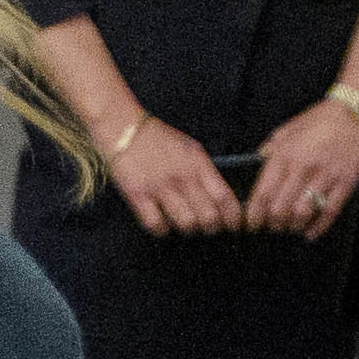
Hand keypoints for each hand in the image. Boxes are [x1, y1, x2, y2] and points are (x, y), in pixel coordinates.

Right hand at [105, 118, 245, 235]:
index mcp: (198, 164)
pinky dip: (162, 229)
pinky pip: (156, 225)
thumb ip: (205, 171)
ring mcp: (160, 187)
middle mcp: (182, 177)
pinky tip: (162, 222)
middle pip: (209, 217)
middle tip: (209, 228)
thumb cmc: (158, 139)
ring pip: (186, 225)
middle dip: (212, 228)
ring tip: (185, 223)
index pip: (225, 198)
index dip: (234, 217)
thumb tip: (221, 199)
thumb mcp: (190, 149)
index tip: (234, 225)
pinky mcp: (138, 195)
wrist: (124, 128)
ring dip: (188, 228)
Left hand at [245, 96, 358, 235]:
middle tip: (271, 227)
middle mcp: (304, 166)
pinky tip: (310, 233)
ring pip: (303, 213)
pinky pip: (329, 212)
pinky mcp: (346, 182)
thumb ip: (271, 148)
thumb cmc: (320, 120)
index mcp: (286, 153)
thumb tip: (257, 164)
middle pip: (281, 208)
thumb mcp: (289, 129)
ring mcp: (326, 176)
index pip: (264, 192)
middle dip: (273, 223)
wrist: (355, 113)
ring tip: (289, 228)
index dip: (255, 214)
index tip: (252, 223)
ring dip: (293, 226)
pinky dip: (318, 227)